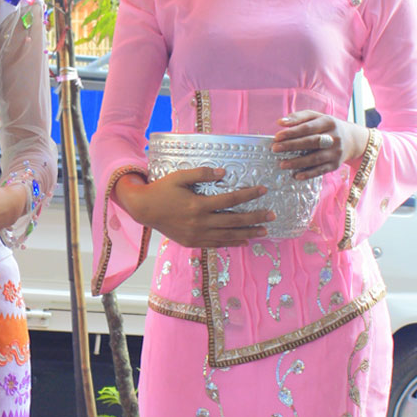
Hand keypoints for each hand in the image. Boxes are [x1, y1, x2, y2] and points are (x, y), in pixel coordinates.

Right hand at [113, 167, 273, 248]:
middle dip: (255, 218)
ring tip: (264, 232)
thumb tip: (223, 172)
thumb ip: (201, 174)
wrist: (143, 209)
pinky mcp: (192, 242)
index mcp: (198, 205)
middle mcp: (199, 222)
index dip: (249, 195)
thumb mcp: (179, 177)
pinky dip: (231, 243)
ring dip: (247, 233)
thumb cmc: (161, 190)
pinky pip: (215, 244)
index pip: (231, 200)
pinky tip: (244, 242)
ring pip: (228, 235)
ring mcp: (196, 234)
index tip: (263, 190)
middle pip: (234, 221)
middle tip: (272, 216)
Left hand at [273, 110, 366, 179]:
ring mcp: (336, 152)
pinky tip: (296, 175)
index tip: (277, 136)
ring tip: (282, 164)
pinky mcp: (335, 165)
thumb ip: (298, 117)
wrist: (352, 140)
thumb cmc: (326, 127)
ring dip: (298, 162)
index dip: (292, 132)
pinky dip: (308, 174)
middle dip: (292, 145)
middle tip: (275, 149)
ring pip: (316, 158)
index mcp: (328, 122)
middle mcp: (334, 137)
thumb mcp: (316, 117)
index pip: (308, 127)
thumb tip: (280, 122)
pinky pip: (321, 170)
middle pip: (311, 142)